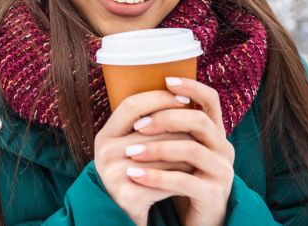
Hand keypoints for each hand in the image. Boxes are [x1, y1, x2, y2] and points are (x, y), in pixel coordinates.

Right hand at [95, 90, 197, 225]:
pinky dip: (181, 179)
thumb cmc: (135, 177)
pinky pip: (165, 180)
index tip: (185, 98)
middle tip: (202, 135)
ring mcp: (113, 174)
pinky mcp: (127, 196)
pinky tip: (191, 179)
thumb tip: (181, 94)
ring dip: (186, 156)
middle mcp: (104, 152)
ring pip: (164, 154)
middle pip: (154, 129)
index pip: (131, 105)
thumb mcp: (130, 149)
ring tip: (199, 157)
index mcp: (104, 136)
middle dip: (182, 131)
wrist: (123, 218)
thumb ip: (146, 127)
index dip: (159, 98)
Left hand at [126, 77, 234, 225]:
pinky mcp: (212, 194)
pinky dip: (157, 177)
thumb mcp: (182, 151)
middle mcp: (224, 148)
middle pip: (198, 121)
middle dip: (165, 118)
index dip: (191, 86)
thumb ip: (172, 129)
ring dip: (157, 148)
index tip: (166, 80)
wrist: (200, 219)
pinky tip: (136, 176)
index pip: (211, 100)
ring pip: (191, 150)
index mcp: (216, 133)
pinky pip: (184, 181)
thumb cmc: (185, 179)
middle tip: (137, 126)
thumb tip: (140, 99)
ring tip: (130, 152)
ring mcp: (221, 171)